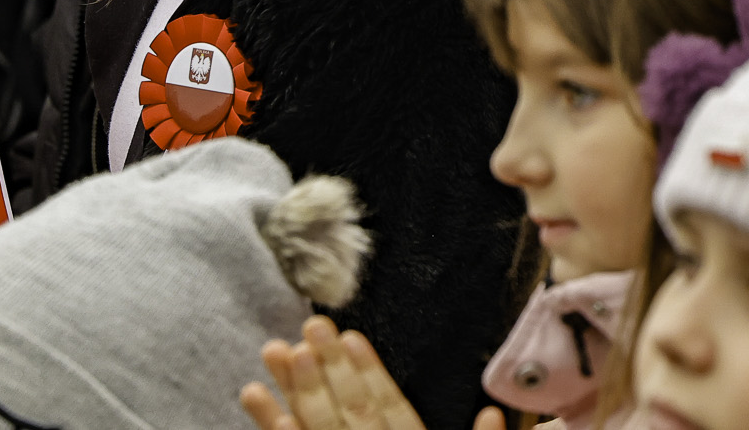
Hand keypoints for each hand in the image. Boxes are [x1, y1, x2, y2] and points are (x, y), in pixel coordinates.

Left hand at [239, 316, 506, 429]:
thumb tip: (494, 415)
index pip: (394, 413)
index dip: (372, 374)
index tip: (352, 338)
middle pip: (353, 415)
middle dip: (331, 370)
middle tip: (311, 328)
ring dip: (296, 391)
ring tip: (276, 352)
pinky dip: (275, 426)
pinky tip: (255, 397)